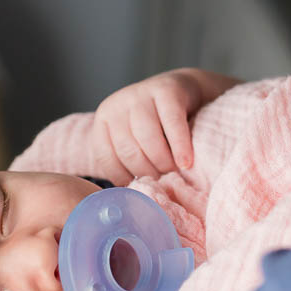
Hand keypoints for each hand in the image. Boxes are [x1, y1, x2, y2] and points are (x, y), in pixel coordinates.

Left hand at [92, 68, 239, 183]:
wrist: (183, 90)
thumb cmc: (158, 125)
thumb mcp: (136, 140)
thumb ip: (129, 163)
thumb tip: (129, 200)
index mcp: (104, 120)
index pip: (106, 157)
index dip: (124, 177)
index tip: (142, 188)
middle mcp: (117, 104)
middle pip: (128, 150)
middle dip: (147, 172)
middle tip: (163, 182)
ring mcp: (140, 94)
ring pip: (148, 138)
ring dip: (163, 162)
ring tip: (176, 172)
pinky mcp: (166, 90)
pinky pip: (172, 124)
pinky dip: (180, 147)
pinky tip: (186, 162)